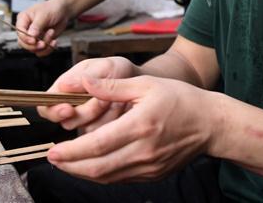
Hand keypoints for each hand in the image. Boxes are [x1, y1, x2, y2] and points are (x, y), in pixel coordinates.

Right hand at [15, 0, 71, 56]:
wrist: (63, 11)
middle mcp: (27, 29)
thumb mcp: (44, 15)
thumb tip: (30, 35)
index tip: (34, 40)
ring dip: (44, 46)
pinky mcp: (41, 41)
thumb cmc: (52, 8)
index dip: (25, 38)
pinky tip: (54, 41)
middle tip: (44, 43)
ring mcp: (34, 36)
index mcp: (23, 19)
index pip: (19, 32)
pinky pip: (41, 51)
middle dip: (34, 46)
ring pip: (33, 49)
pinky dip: (48, 49)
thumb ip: (36, 25)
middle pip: (23, 44)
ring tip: (51, 34)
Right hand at [39, 57, 138, 131]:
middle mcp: (72, 109)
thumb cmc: (121, 74)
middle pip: (66, 122)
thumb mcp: (106, 66)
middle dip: (87, 111)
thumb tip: (64, 85)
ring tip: (116, 101)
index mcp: (65, 89)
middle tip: (103, 99)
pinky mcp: (99, 136)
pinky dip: (114, 124)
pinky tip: (122, 112)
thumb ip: (86, 76)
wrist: (142, 88)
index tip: (68, 108)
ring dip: (104, 116)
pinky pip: (101, 138)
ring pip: (85, 131)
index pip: (46, 106)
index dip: (54, 111)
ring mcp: (86, 124)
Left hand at [46, 75, 216, 183]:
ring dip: (82, 172)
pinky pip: (120, 179)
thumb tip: (82, 83)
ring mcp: (148, 167)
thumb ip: (111, 86)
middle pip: (98, 168)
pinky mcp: (152, 175)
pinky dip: (101, 174)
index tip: (53, 150)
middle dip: (70, 166)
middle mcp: (143, 151)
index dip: (71, 152)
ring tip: (65, 162)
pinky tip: (89, 164)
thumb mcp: (146, 84)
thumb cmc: (180, 99)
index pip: (97, 146)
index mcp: (140, 126)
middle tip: (52, 158)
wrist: (210, 124)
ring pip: (107, 177)